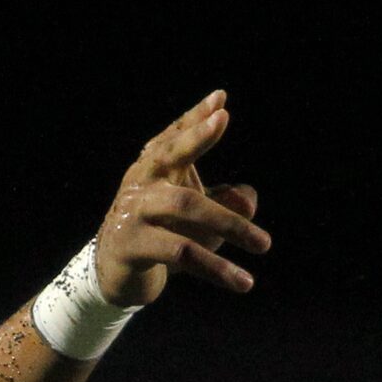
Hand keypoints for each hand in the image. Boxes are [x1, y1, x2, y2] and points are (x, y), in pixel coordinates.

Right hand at [93, 90, 267, 305]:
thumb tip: (249, 202)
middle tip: (222, 117)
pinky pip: (181, 252)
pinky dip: (215, 268)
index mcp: (154, 169)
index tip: (220, 99)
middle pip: (169, 153)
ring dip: (230, 225)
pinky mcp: (132, 247)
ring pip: (186, 206)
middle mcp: (140, 183)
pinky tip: (242, 282)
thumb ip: (226, 202)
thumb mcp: (200, 218)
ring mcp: (133, 213)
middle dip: (197, 136)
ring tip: (264, 244)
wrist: (116, 276)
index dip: (194, 118)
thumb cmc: (163, 235)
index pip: (174, 137)